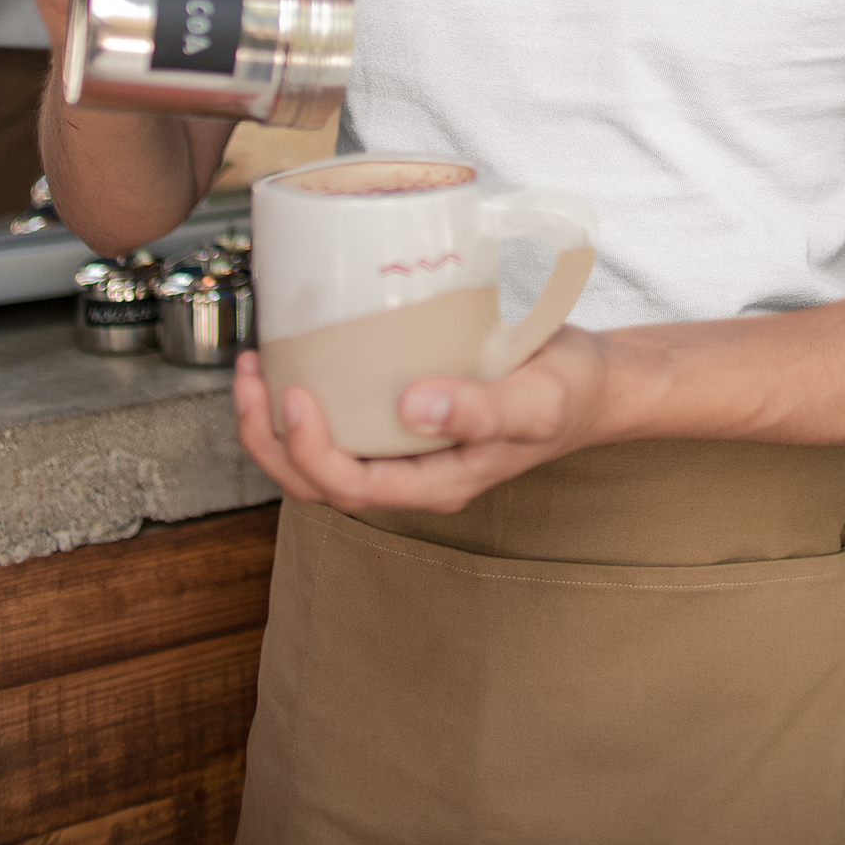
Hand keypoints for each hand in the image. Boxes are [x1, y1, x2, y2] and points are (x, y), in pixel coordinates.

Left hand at [231, 328, 612, 514]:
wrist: (595, 382)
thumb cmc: (570, 393)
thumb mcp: (535, 401)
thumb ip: (481, 409)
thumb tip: (412, 408)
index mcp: (437, 483)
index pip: (352, 487)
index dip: (309, 450)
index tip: (294, 396)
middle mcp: (412, 473)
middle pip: (318, 481)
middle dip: (268, 438)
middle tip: (248, 379)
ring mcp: (406, 448)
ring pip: (320, 456)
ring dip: (273, 422)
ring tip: (253, 369)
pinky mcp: (404, 415)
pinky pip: (341, 422)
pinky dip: (305, 399)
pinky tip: (295, 357)